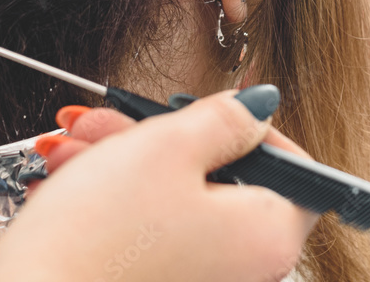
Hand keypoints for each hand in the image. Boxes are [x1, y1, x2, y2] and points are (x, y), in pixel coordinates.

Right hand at [0, 90, 317, 281]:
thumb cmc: (96, 238)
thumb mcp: (166, 146)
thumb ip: (225, 118)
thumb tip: (261, 105)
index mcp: (267, 236)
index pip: (295, 170)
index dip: (253, 129)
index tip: (213, 111)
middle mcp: (245, 272)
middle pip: (224, 180)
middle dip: (165, 137)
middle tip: (120, 121)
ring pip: (178, 199)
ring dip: (129, 161)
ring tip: (79, 148)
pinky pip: (153, 231)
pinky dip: (118, 201)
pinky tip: (74, 178)